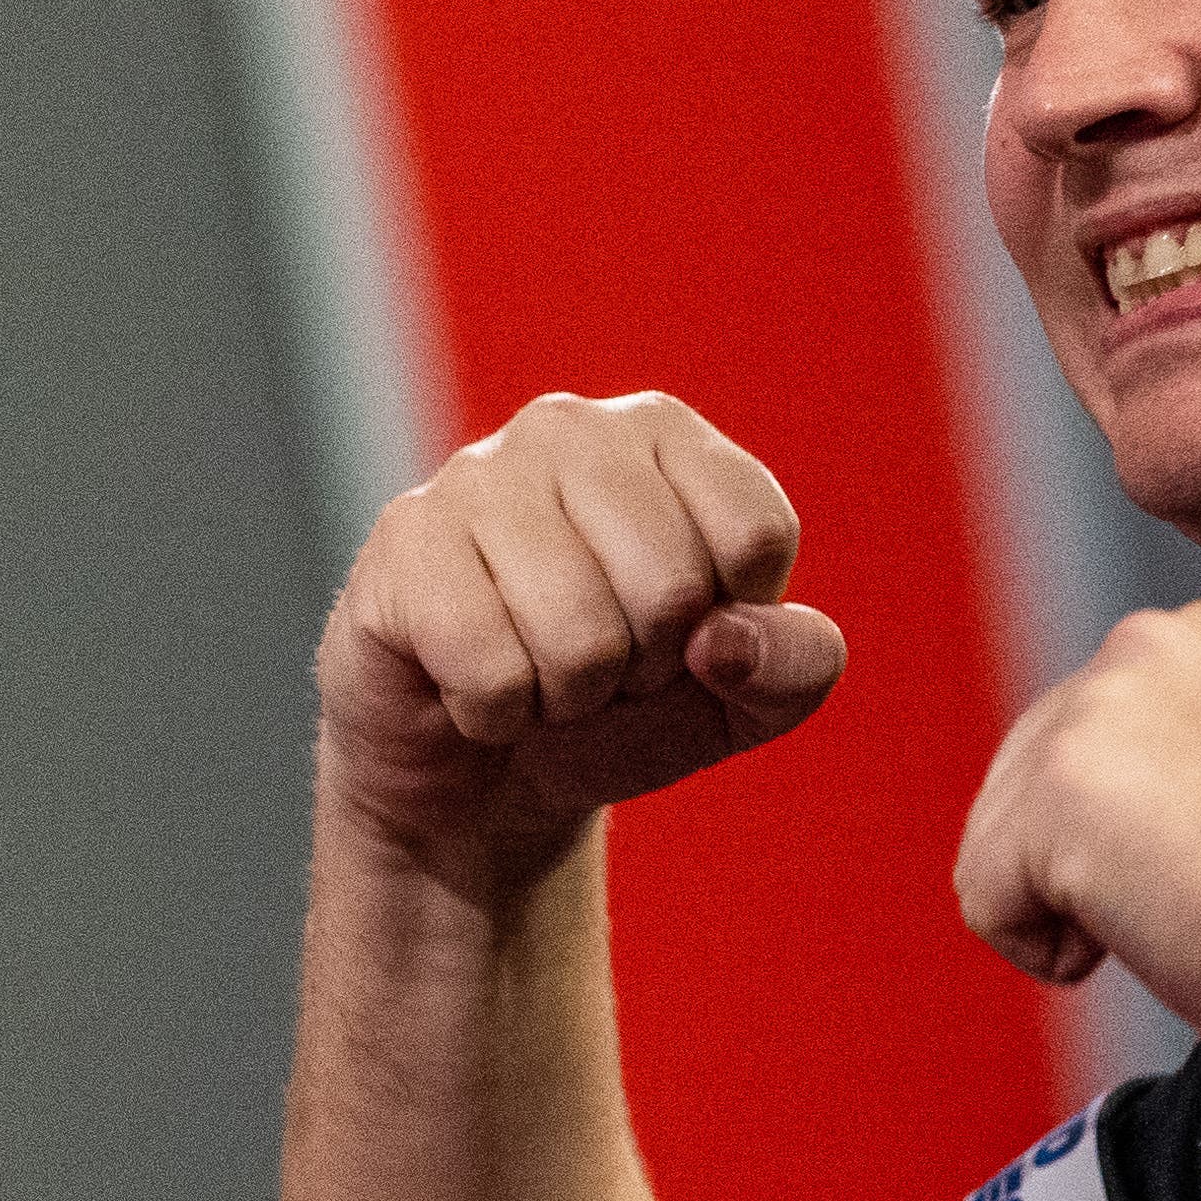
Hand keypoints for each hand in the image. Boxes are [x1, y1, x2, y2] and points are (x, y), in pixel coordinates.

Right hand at [314, 391, 845, 890]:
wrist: (490, 772)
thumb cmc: (633, 707)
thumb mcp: (751, 697)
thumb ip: (797, 664)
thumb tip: (724, 641)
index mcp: (669, 435)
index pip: (755, 534)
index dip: (733, 623)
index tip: (691, 633)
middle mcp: (571, 429)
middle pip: (672, 585)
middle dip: (648, 666)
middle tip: (607, 663)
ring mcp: (476, 475)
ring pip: (580, 635)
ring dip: (572, 696)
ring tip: (543, 674)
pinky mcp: (403, 543)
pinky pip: (490, 668)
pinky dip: (498, 713)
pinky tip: (478, 687)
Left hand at [954, 601, 1200, 1069]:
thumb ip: (1176, 751)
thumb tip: (1106, 808)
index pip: (1085, 735)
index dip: (1130, 826)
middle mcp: (1142, 649)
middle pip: (1026, 781)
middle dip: (1090, 858)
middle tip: (1198, 893)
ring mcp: (1096, 712)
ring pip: (999, 840)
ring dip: (1075, 904)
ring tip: (1183, 910)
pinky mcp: (1059, 790)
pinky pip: (985, 901)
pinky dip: (1047, 951)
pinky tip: (1146, 937)